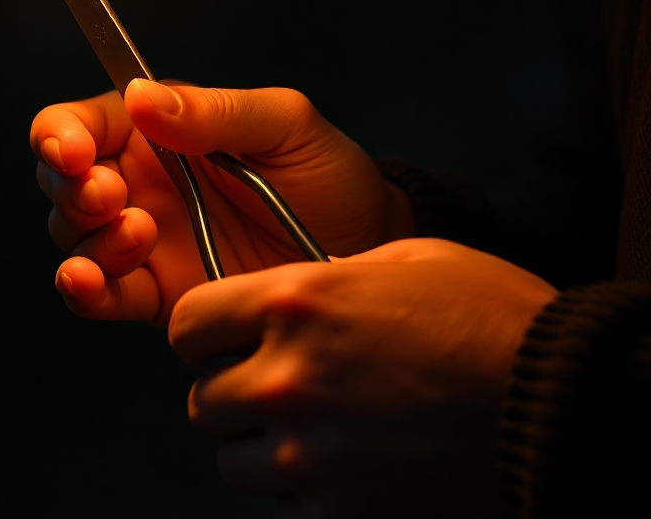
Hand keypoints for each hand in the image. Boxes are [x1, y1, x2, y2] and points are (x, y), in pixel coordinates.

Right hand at [30, 80, 413, 323]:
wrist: (366, 249)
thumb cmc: (327, 173)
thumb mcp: (283, 123)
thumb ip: (213, 110)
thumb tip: (140, 96)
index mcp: (161, 130)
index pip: (82, 122)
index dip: (60, 134)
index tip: (75, 152)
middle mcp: (142, 181)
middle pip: (62, 180)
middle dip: (71, 188)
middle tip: (112, 196)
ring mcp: (146, 239)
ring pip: (73, 236)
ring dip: (87, 238)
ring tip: (140, 234)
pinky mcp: (159, 292)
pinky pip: (101, 294)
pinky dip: (84, 290)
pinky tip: (94, 283)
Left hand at [169, 239, 557, 516]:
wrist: (567, 405)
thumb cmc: (489, 317)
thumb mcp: (402, 261)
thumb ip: (325, 278)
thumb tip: (288, 297)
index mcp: (297, 304)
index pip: (186, 324)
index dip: (204, 331)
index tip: (224, 336)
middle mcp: (289, 382)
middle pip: (201, 402)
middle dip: (232, 391)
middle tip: (280, 384)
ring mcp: (312, 458)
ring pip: (234, 463)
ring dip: (264, 447)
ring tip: (320, 428)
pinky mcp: (342, 517)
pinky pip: (284, 510)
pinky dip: (307, 494)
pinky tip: (351, 467)